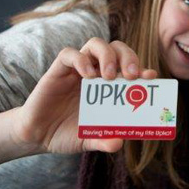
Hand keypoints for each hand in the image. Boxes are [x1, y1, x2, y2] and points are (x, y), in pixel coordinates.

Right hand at [10, 38, 156, 155]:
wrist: (37, 136)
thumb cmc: (68, 133)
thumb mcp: (89, 139)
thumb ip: (104, 140)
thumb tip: (118, 143)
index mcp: (109, 85)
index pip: (129, 66)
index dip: (142, 68)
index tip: (150, 77)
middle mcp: (96, 72)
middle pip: (117, 48)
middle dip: (128, 57)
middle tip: (131, 75)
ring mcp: (77, 69)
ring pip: (96, 44)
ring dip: (107, 55)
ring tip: (109, 76)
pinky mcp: (58, 70)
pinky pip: (69, 54)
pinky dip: (81, 60)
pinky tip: (87, 76)